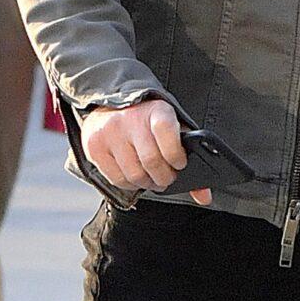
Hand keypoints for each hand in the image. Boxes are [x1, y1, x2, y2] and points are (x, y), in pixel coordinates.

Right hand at [80, 97, 208, 204]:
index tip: (179, 163)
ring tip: (151, 177)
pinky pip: (117, 179)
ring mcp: (110, 132)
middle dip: (164, 177)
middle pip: (152, 161)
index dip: (176, 156)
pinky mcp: (95, 146)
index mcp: (156, 111)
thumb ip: (191, 158)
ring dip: (147, 183)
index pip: (167, 133)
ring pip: (135, 175)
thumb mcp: (172, 128)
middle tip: (166, 178)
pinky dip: (130, 184)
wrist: (111, 104)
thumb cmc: (148, 121)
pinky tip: (135, 175)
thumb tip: (204, 196)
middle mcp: (131, 119)